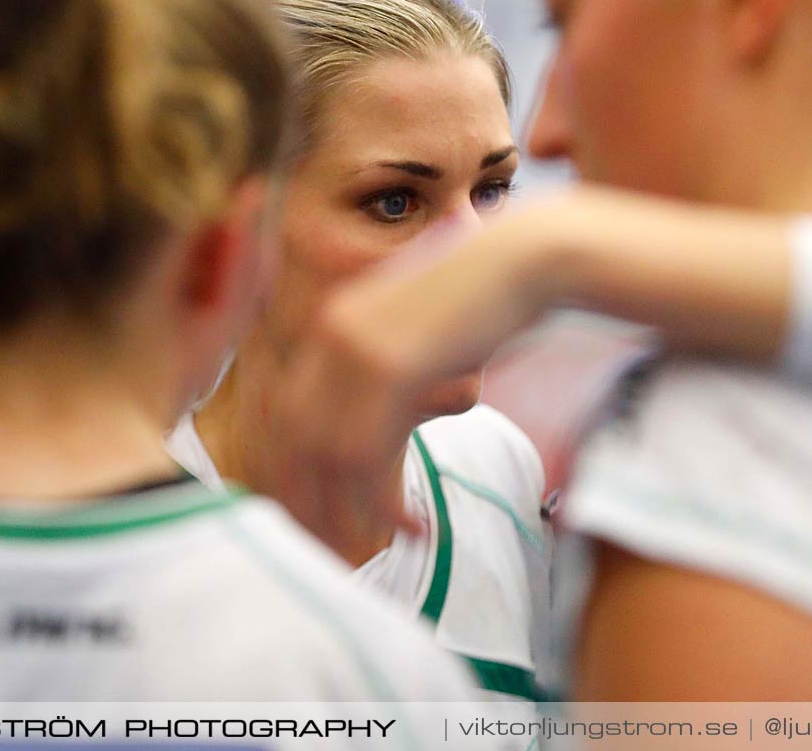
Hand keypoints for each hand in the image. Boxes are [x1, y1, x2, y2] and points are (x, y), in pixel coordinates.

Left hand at [269, 210, 550, 554]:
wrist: (525, 259)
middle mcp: (330, 334)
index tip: (307, 514)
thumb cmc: (484, 303)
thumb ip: (386, 382)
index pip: (285, 414)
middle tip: (325, 549)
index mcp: (330, 325)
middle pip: (293, 439)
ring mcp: (357, 349)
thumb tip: (371, 446)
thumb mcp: (418, 341)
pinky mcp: (392, 367)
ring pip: (328, 456)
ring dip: (346, 512)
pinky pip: (371, 454)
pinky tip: (413, 526)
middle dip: (305, 501)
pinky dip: (387, 502)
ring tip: (366, 551)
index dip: (291, 472)